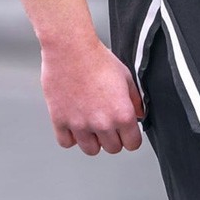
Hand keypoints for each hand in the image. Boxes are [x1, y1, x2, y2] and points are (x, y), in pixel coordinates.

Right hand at [40, 36, 143, 154]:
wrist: (71, 49)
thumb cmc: (97, 58)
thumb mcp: (125, 76)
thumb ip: (135, 99)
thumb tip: (139, 114)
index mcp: (121, 113)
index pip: (132, 143)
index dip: (131, 137)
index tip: (127, 132)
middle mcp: (102, 123)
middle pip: (112, 148)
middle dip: (113, 138)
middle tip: (109, 123)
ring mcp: (79, 125)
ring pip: (91, 150)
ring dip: (93, 139)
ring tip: (92, 123)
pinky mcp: (60, 121)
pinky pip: (66, 142)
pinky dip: (71, 136)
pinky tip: (75, 123)